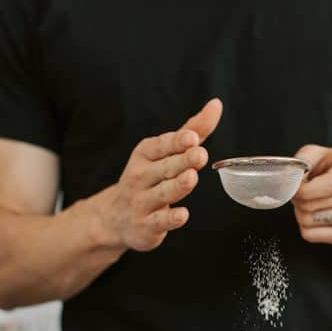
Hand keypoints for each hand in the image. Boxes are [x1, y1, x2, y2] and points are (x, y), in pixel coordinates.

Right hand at [99, 98, 221, 250]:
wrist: (115, 217)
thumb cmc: (148, 178)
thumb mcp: (166, 152)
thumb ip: (192, 130)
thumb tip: (216, 105)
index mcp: (145, 154)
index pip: (162, 145)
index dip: (177, 141)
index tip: (192, 137)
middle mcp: (141, 176)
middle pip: (165, 168)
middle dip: (182, 161)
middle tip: (199, 154)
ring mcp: (142, 201)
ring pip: (163, 193)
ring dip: (177, 185)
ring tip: (191, 177)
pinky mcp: (147, 225)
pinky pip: (159, 221)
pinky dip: (170, 218)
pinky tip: (182, 214)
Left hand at [292, 145, 331, 244]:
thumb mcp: (317, 154)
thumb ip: (302, 160)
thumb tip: (291, 178)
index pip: (330, 186)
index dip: (304, 190)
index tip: (295, 188)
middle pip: (313, 205)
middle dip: (297, 200)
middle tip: (300, 194)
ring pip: (309, 220)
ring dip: (300, 212)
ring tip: (308, 203)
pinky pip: (310, 235)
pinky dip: (305, 226)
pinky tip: (314, 215)